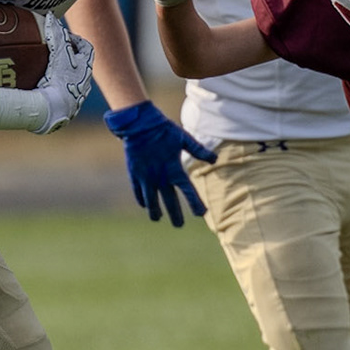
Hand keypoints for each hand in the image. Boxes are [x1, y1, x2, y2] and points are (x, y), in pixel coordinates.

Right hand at [30, 13, 94, 134]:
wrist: (53, 110)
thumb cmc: (58, 78)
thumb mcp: (58, 52)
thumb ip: (56, 33)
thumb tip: (50, 16)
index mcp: (86, 68)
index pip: (87, 49)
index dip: (77, 41)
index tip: (65, 37)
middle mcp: (84, 84)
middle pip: (80, 67)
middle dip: (69, 59)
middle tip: (55, 54)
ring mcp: (76, 98)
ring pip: (72, 84)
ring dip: (62, 77)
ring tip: (46, 73)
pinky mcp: (66, 111)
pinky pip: (61, 98)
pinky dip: (53, 92)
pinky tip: (41, 91)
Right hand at [103, 100, 217, 226]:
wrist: (138, 124)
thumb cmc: (163, 130)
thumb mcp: (183, 138)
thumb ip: (198, 150)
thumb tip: (215, 159)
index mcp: (174, 169)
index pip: (187, 191)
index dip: (194, 203)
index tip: (201, 213)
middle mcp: (160, 177)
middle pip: (169, 202)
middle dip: (175, 215)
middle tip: (179, 225)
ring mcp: (146, 177)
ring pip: (151, 201)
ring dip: (155, 211)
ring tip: (157, 218)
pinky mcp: (134, 175)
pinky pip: (138, 192)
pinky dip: (142, 200)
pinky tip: (145, 204)